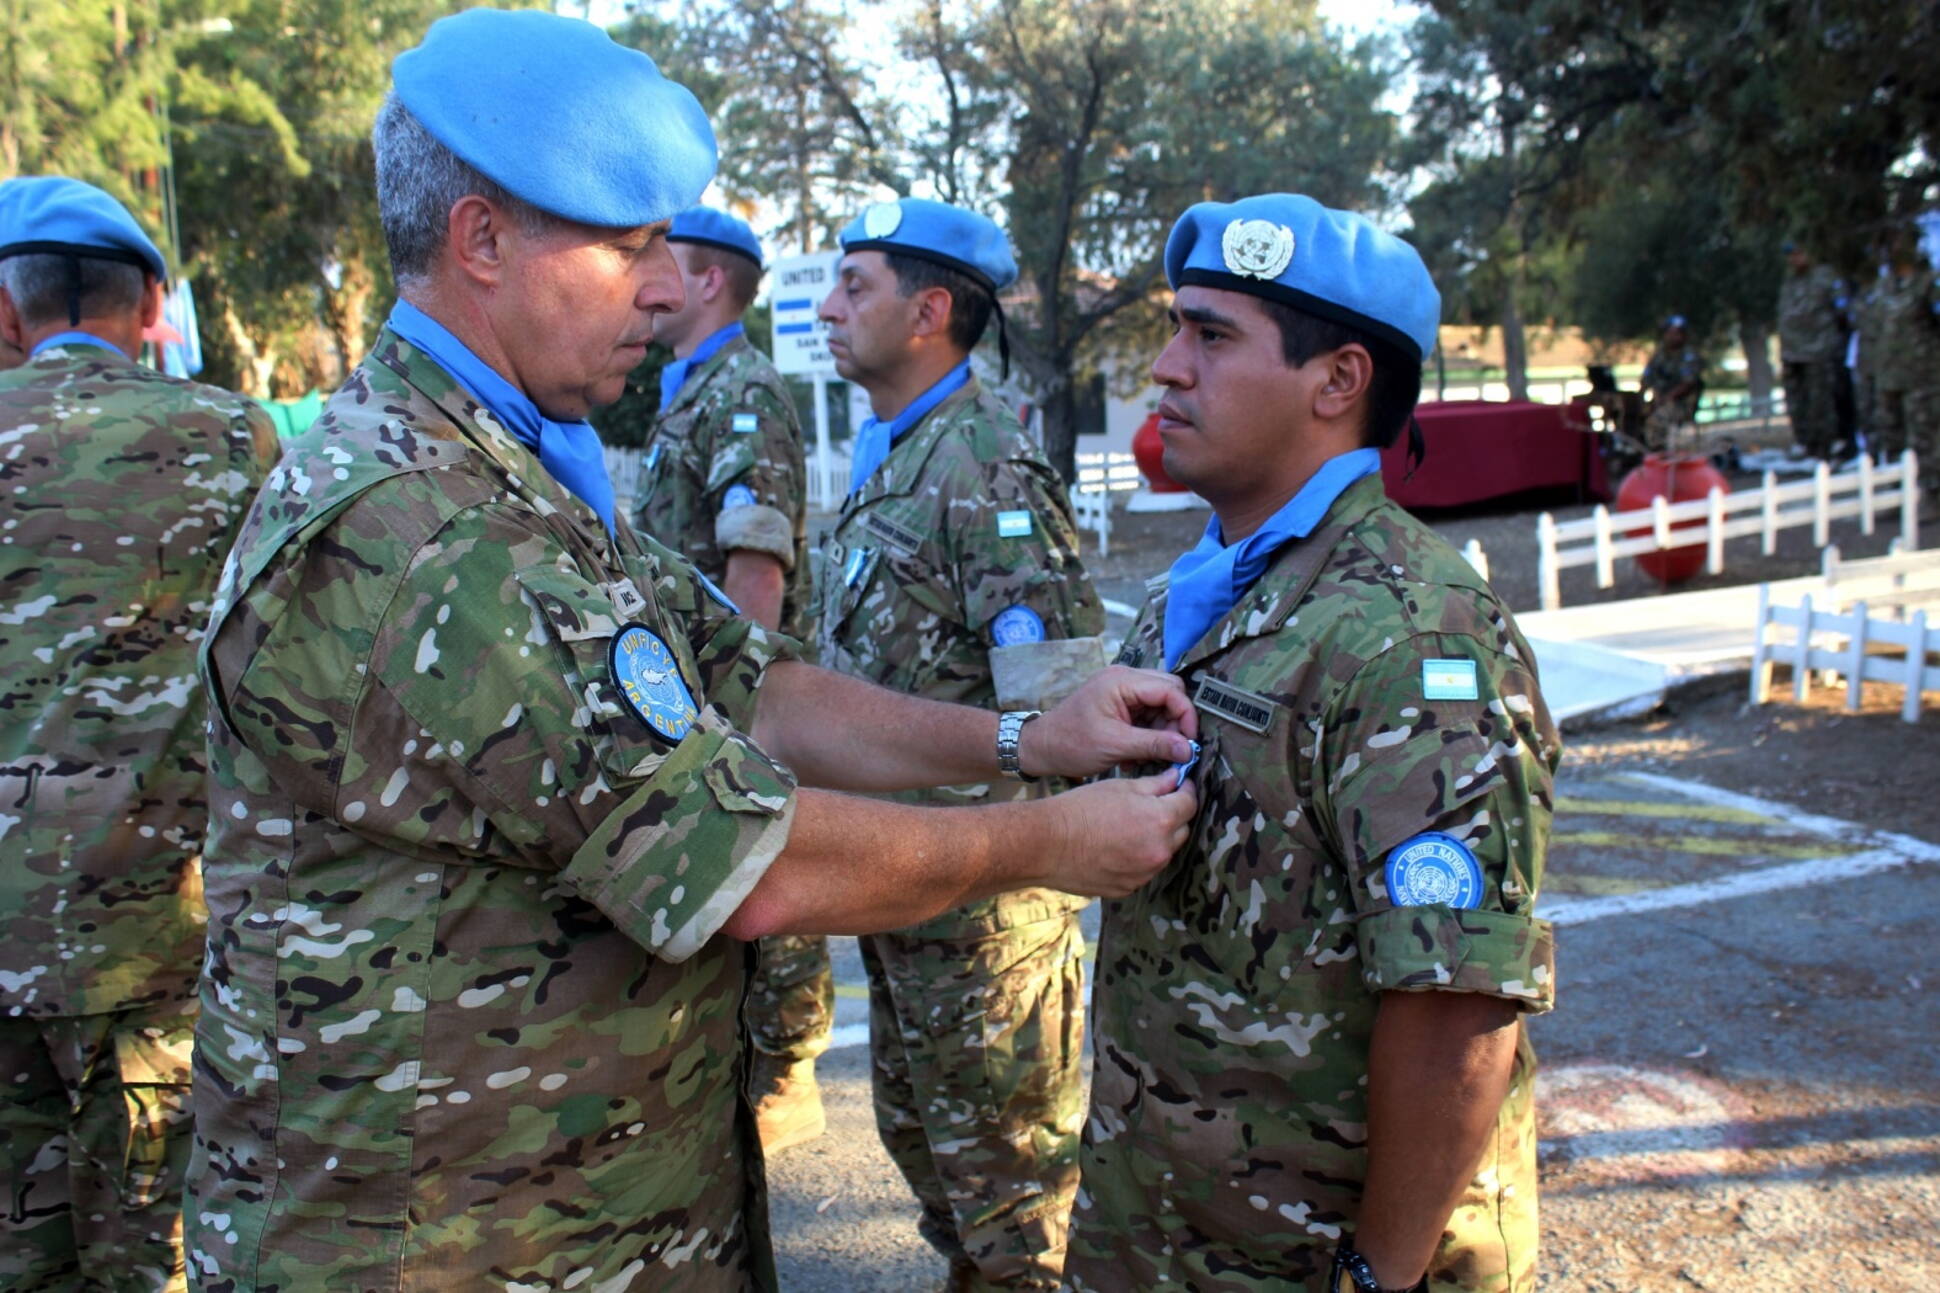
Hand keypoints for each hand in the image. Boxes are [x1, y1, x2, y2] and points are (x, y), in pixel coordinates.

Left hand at [1021, 665, 1196, 778]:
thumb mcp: (1115, 746)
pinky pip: (1148, 713)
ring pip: (1161, 704)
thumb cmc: (1071, 744)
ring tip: (1153, 755)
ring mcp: (1122, 690)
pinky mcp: (1120, 704)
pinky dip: (1150, 733)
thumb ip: (1154, 744)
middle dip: (1176, 721)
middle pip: (1169, 692)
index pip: (1170, 689)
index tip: (1190, 742)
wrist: (1042, 747)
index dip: (1186, 714)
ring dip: (1163, 729)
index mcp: (1121, 681)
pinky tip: (1140, 753)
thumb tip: (1188, 750)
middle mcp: (1124, 679)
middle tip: (1175, 748)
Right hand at [1041, 770, 1197, 897]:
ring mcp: (1145, 873)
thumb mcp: (1120, 787)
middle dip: (1172, 817)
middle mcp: (1159, 851)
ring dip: (1156, 840)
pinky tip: (1117, 848)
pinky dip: (1138, 859)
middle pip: (1181, 831)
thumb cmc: (1081, 809)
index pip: (1190, 804)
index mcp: (1160, 820)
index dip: (1186, 791)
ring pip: (1163, 852)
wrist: (1047, 845)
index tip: (1180, 785)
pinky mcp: (1129, 888)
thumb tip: (1176, 778)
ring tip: (1129, 828)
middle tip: (1153, 806)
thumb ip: (1155, 785)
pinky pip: (1143, 870)